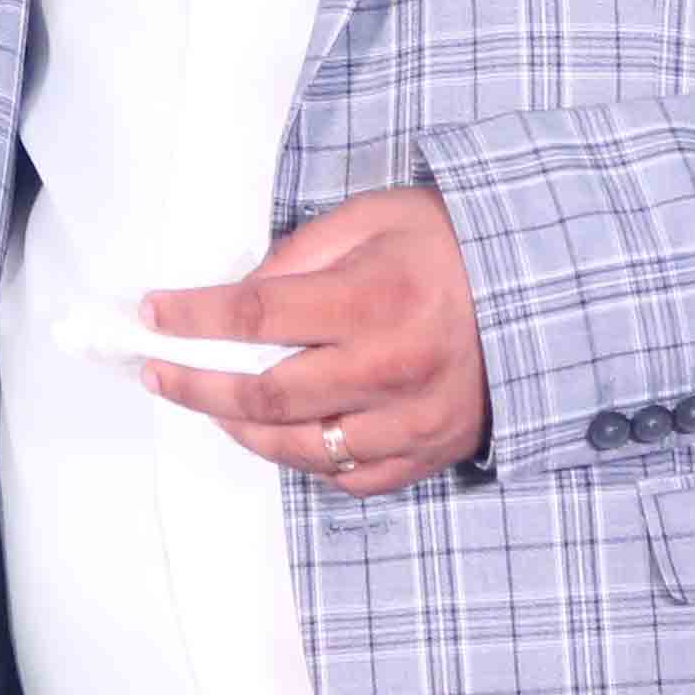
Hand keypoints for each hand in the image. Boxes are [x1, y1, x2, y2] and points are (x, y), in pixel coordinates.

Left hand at [138, 188, 492, 497]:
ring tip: (210, 404)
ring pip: (299, 447)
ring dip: (241, 429)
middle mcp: (391, 369)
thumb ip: (302, 254)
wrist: (542, 290)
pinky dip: (306, 459)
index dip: (193, 317)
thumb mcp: (373, 218)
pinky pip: (347, 476)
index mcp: (375, 300)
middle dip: (197, 386)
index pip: (257, 314)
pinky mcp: (429, 453)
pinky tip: (282, 433)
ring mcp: (412, 421)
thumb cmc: (450, 246)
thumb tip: (236, 294)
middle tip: (158, 373)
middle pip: (266, 396)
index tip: (153, 314)